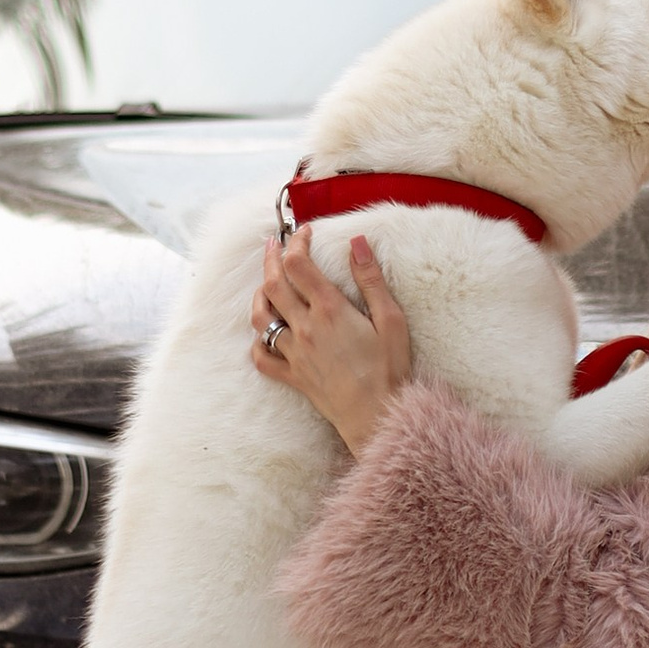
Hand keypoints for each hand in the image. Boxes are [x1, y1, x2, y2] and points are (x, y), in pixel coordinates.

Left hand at [251, 232, 413, 454]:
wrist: (376, 414)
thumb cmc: (389, 368)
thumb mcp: (391, 319)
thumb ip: (371, 279)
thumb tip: (357, 242)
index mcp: (329, 309)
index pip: (300, 265)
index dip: (297, 242)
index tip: (305, 232)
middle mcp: (305, 328)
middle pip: (274, 284)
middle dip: (271, 259)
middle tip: (273, 244)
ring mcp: (295, 353)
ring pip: (261, 318)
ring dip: (258, 295)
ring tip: (264, 282)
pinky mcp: (293, 376)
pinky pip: (263, 358)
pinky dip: (257, 342)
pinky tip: (263, 334)